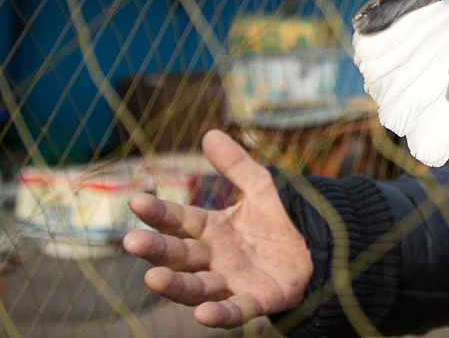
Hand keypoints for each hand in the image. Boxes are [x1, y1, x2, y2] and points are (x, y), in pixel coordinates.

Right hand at [123, 129, 312, 328]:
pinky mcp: (256, 300)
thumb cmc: (280, 221)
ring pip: (197, 286)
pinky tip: (202, 314)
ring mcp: (232, 282)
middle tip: (132, 241)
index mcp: (211, 230)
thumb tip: (210, 133)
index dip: (159, 213)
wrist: (316, 247)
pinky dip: (219, 314)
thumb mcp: (261, 187)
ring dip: (175, 285)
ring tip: (153, 277)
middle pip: (180, 255)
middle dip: (156, 250)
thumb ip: (236, 165)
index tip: (136, 201)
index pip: (180, 221)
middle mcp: (214, 259)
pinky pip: (235, 311)